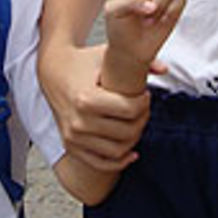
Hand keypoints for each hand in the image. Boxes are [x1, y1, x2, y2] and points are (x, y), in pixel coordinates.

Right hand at [39, 42, 150, 173]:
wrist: (53, 73)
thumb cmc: (83, 62)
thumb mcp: (106, 54)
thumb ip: (137, 60)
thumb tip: (164, 69)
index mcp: (85, 99)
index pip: (130, 111)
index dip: (144, 103)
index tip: (145, 94)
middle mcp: (78, 122)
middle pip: (126, 132)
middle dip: (142, 120)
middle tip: (143, 109)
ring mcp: (73, 137)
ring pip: (117, 151)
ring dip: (134, 139)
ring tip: (135, 123)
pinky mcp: (71, 146)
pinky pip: (101, 163)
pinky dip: (119, 161)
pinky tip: (132, 152)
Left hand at [102, 0, 184, 90]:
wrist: (132, 51)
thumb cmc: (119, 29)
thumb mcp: (114, 12)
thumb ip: (129, 1)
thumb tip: (151, 3)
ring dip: (159, 4)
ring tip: (149, 18)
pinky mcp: (174, 6)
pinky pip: (179, 0)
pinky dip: (171, 10)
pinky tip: (161, 20)